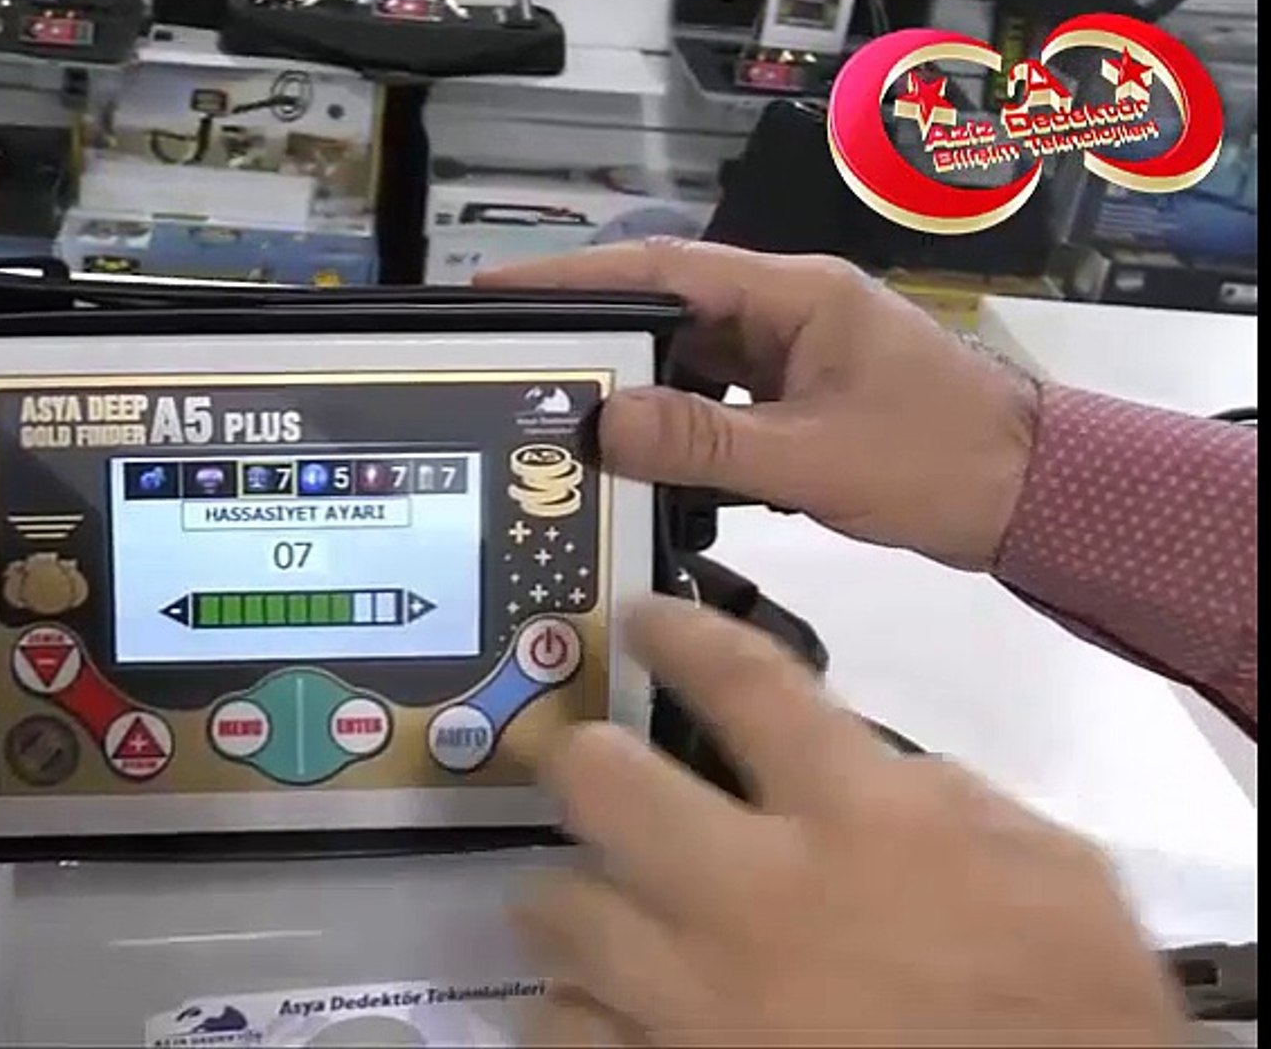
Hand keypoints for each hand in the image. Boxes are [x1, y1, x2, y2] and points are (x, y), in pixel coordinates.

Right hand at [475, 240, 1038, 570]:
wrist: (1037, 499)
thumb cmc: (941, 462)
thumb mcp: (813, 455)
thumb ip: (704, 438)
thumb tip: (606, 421)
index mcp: (794, 296)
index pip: (663, 268)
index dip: (575, 277)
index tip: (499, 290)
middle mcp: (788, 312)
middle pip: (665, 312)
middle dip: (591, 341)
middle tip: (513, 370)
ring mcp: (795, 357)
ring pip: (689, 363)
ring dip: (632, 392)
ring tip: (558, 420)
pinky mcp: (801, 402)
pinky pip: (717, 403)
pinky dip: (675, 428)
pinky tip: (636, 463)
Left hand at [509, 597, 1184, 1046]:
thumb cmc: (1071, 1012)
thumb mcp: (1051, 871)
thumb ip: (944, 797)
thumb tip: (866, 761)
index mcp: (858, 819)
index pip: (742, 683)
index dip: (679, 635)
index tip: (640, 621)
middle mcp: (753, 895)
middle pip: (602, 785)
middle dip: (584, 763)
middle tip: (590, 768)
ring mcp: (695, 998)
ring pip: (560, 913)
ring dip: (573, 899)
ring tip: (595, 902)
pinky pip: (567, 1028)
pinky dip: (580, 1010)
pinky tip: (608, 1004)